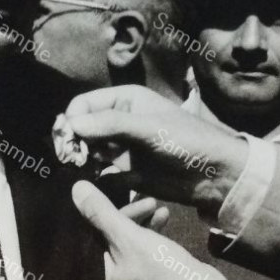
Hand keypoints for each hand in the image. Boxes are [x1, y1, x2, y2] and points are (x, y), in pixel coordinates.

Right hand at [63, 85, 249, 212]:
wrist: (213, 173)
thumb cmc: (185, 140)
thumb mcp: (147, 127)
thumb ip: (109, 124)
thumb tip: (70, 124)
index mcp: (125, 100)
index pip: (84, 104)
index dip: (72, 119)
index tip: (66, 139)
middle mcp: (119, 121)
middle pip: (82, 128)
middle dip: (73, 141)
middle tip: (70, 157)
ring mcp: (122, 147)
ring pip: (88, 151)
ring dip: (81, 159)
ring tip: (83, 168)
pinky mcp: (126, 171)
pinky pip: (101, 172)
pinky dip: (95, 176)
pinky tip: (100, 179)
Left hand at [72, 181, 230, 279]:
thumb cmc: (160, 267)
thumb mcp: (128, 236)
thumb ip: (102, 213)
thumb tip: (77, 188)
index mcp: (100, 273)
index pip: (92, 234)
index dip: (104, 211)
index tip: (118, 192)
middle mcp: (113, 275)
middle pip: (111, 234)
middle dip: (128, 213)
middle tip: (148, 201)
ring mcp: (133, 273)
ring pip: (129, 237)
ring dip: (142, 218)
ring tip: (158, 206)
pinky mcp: (151, 269)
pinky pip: (144, 243)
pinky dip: (152, 228)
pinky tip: (164, 216)